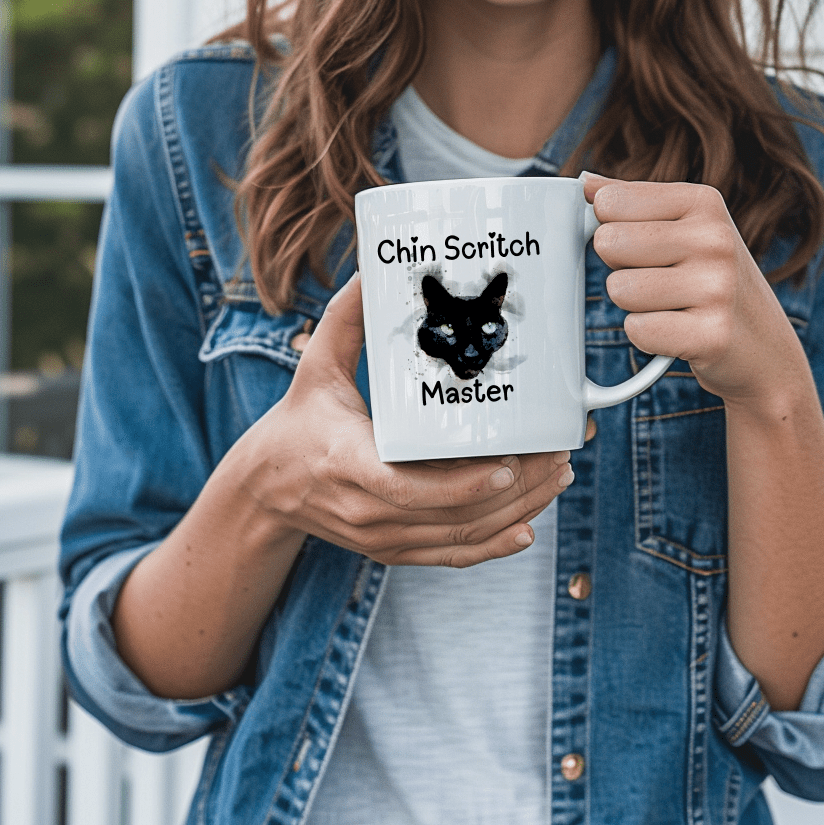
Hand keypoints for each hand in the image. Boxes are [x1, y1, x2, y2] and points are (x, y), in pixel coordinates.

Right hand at [237, 273, 574, 567]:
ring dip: (516, 512)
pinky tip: (528, 527)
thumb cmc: (299, 421)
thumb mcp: (316, 366)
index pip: (407, 488)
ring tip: (556, 476)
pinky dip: (492, 547)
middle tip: (558, 456)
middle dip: (515, 491)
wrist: (266, 488)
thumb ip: (346, 318)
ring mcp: (380, 537)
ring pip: (459, 538)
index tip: (509, 465)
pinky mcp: (390, 550)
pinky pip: (449, 557)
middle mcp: (364, 509)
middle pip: (451, 516)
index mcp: (346, 462)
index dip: (462, 484)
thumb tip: (375, 267)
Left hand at [582, 173, 809, 410]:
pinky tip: (676, 332)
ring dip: (634, 306)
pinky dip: (646, 336)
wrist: (764, 347)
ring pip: (619, 289)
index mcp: (703, 202)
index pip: (609, 202)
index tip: (643, 247)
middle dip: (620, 268)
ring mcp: (717, 287)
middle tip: (657, 280)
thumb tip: (585, 184)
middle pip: (608, 243)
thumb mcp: (685, 229)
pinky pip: (637, 330)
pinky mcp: (711, 335)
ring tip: (670, 307)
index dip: (611, 229)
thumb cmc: (710, 281)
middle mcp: (715, 239)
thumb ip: (634, 204)